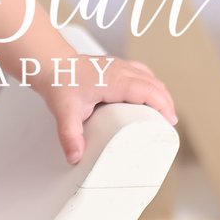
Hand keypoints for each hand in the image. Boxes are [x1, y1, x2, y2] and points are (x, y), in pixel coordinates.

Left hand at [36, 56, 177, 164]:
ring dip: (159, 92)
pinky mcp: (115, 65)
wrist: (50, 62)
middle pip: (154, 84)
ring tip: (162, 111)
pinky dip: (150, 84)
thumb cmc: (59, 82)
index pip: (148, 91)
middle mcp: (121, 70)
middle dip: (166, 102)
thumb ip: (70, 136)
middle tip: (168, 123)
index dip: (163, 105)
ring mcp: (119, 65)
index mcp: (115, 81)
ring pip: (149, 76)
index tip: (170, 121)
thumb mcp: (65, 113)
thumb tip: (75, 157)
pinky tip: (147, 95)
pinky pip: (141, 72)